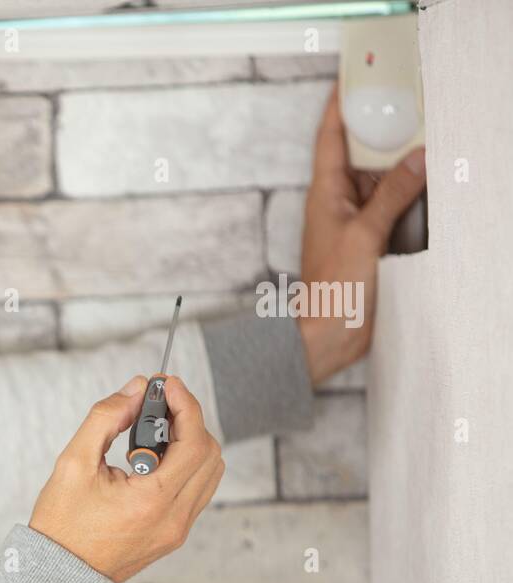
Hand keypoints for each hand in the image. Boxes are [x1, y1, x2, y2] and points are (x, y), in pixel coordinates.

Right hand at [29, 375, 223, 582]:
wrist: (58, 575)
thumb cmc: (61, 524)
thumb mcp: (73, 463)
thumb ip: (105, 418)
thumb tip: (135, 390)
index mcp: (152, 500)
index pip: (193, 441)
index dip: (185, 404)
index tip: (167, 384)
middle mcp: (174, 518)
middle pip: (209, 454)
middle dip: (187, 420)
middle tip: (157, 404)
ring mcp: (177, 529)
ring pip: (209, 473)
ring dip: (189, 443)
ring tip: (151, 434)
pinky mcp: (173, 534)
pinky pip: (196, 491)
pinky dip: (184, 466)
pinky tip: (151, 460)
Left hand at [297, 84, 426, 384]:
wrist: (328, 335)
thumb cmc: (332, 289)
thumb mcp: (366, 234)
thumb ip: (392, 194)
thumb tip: (418, 157)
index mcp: (325, 193)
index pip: (331, 138)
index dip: (341, 106)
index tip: (356, 79)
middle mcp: (337, 202)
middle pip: (360, 154)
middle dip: (382, 131)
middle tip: (409, 106)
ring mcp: (353, 221)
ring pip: (379, 179)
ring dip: (399, 162)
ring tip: (425, 138)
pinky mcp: (369, 240)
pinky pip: (390, 205)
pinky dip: (407, 192)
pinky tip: (426, 182)